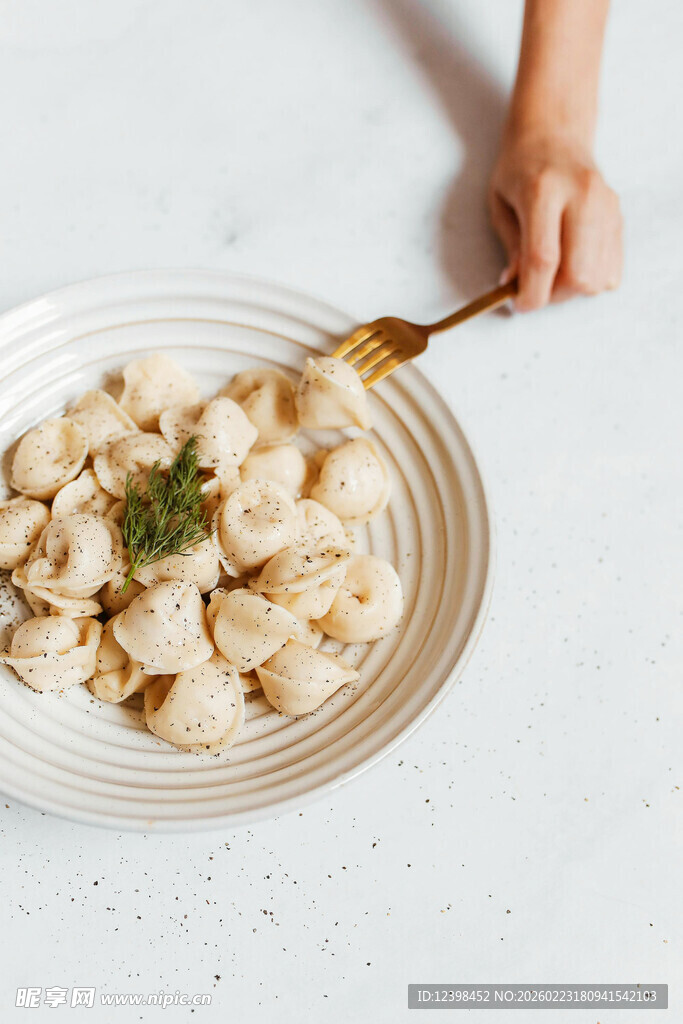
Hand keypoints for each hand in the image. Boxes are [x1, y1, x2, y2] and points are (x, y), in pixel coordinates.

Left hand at [489, 133, 622, 310]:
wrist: (555, 134)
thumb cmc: (520, 170)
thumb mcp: (500, 206)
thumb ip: (512, 248)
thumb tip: (518, 287)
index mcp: (544, 190)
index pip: (544, 258)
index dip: (531, 292)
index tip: (520, 305)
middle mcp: (581, 196)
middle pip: (578, 273)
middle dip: (554, 295)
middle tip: (536, 288)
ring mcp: (605, 205)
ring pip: (597, 276)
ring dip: (571, 289)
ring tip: (552, 274)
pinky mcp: (617, 215)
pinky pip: (611, 266)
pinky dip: (590, 277)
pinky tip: (570, 263)